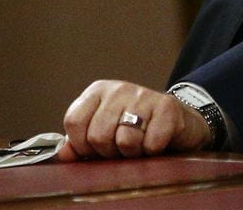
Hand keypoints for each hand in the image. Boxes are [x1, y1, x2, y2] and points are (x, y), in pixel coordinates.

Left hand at [59, 80, 210, 159]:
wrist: (180, 121)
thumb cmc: (136, 129)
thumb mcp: (104, 132)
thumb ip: (79, 143)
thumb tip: (63, 153)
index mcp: (98, 91)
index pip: (74, 121)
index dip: (82, 144)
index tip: (95, 148)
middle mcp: (119, 88)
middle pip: (98, 135)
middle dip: (109, 152)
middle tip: (121, 148)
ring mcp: (144, 95)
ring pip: (125, 141)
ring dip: (133, 153)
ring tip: (139, 144)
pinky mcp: (167, 106)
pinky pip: (150, 144)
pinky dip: (153, 151)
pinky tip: (156, 142)